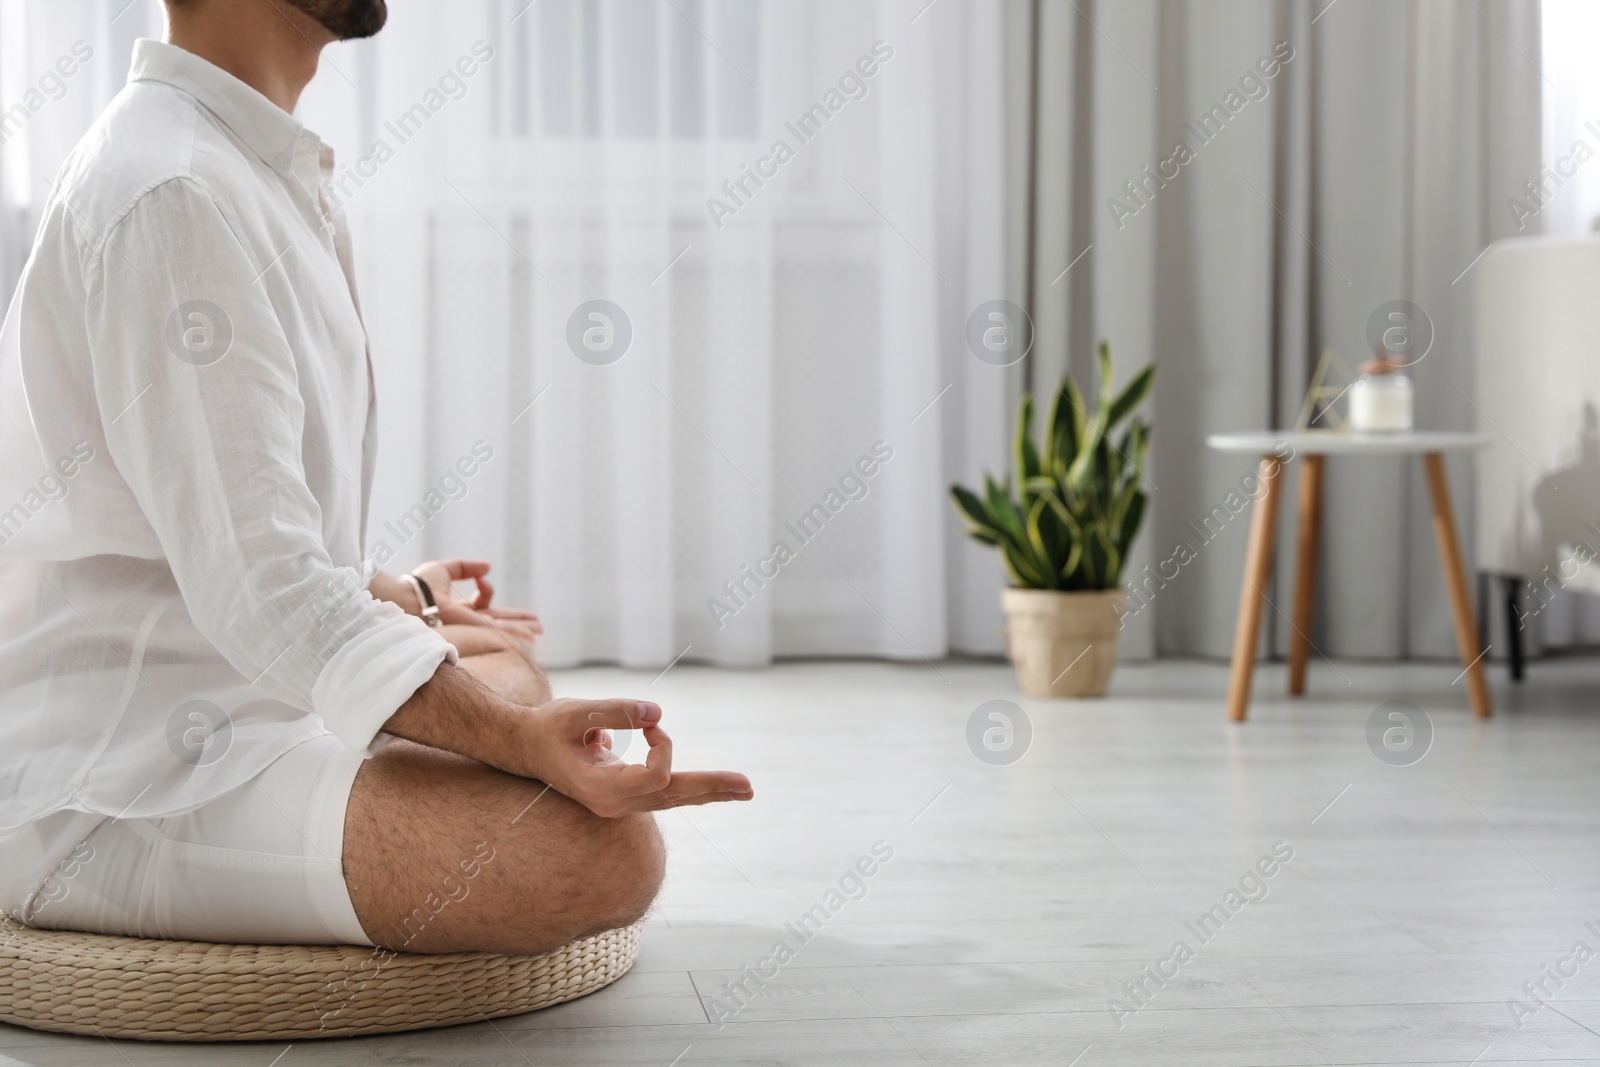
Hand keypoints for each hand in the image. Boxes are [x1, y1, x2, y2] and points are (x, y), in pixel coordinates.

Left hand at [412, 558, 542, 644]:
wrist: (413, 599)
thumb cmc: (421, 586)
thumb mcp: (446, 569)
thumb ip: (466, 567)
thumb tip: (488, 567)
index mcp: (459, 608)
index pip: (482, 601)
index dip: (486, 588)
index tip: (481, 576)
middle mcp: (468, 621)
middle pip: (500, 620)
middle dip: (518, 621)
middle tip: (535, 623)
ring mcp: (474, 626)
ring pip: (505, 628)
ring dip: (524, 629)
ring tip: (539, 631)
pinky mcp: (478, 628)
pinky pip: (504, 631)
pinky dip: (519, 633)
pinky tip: (532, 636)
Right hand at [522, 698, 752, 816]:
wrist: (524, 747)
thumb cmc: (546, 728)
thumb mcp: (575, 712)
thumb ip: (615, 711)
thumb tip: (658, 712)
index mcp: (601, 789)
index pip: (655, 777)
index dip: (663, 745)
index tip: (649, 722)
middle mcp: (613, 803)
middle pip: (674, 797)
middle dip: (712, 789)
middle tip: (750, 787)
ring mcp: (619, 802)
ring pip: (672, 799)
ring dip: (708, 791)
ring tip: (743, 790)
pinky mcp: (623, 794)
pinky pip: (664, 793)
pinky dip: (691, 788)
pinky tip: (716, 788)